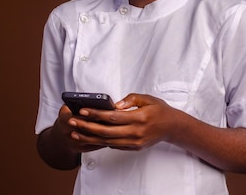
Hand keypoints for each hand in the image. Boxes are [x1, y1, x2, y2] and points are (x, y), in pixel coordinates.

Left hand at [68, 93, 182, 150]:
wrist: (172, 127)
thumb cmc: (159, 110)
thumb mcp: (148, 98)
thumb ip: (131, 99)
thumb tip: (114, 105)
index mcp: (140, 117)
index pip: (113, 117)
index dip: (96, 114)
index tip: (83, 110)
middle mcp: (136, 132)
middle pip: (106, 131)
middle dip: (87, 127)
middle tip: (73, 122)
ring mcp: (135, 142)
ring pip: (108, 141)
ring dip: (90, 138)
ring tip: (76, 133)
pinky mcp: (134, 147)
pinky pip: (114, 145)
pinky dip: (101, 142)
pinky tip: (90, 137)